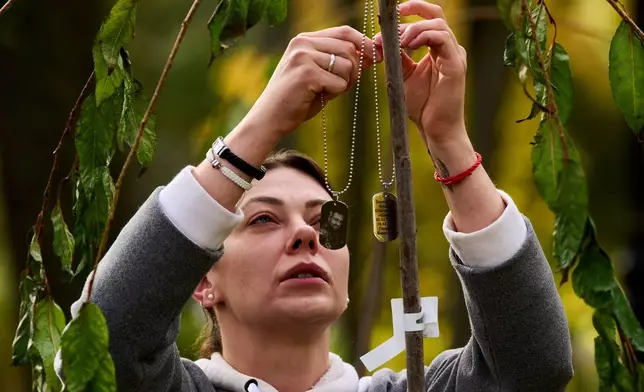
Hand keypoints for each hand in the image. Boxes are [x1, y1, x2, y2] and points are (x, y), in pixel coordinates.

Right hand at [245, 26, 378, 137]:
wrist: (269, 119)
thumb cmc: (296, 100)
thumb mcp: (321, 77)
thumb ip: (343, 63)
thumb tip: (373, 53)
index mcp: (305, 39)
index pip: (344, 32)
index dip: (364, 43)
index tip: (376, 56)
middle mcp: (303, 42)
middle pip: (349, 48)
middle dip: (355, 70)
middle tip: (341, 86)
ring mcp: (303, 56)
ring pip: (347, 66)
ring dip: (344, 84)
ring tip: (326, 92)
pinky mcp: (307, 73)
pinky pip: (340, 83)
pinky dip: (335, 93)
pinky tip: (318, 97)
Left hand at [376, 0, 466, 145]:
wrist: (435, 129)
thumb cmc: (422, 106)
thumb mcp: (404, 75)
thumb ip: (398, 56)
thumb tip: (382, 39)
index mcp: (438, 48)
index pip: (427, 19)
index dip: (409, 13)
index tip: (387, 20)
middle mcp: (449, 48)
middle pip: (436, 14)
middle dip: (413, 9)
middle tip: (391, 20)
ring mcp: (455, 55)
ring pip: (438, 24)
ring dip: (414, 28)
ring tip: (399, 41)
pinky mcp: (456, 65)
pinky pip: (443, 38)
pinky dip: (424, 36)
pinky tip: (409, 45)